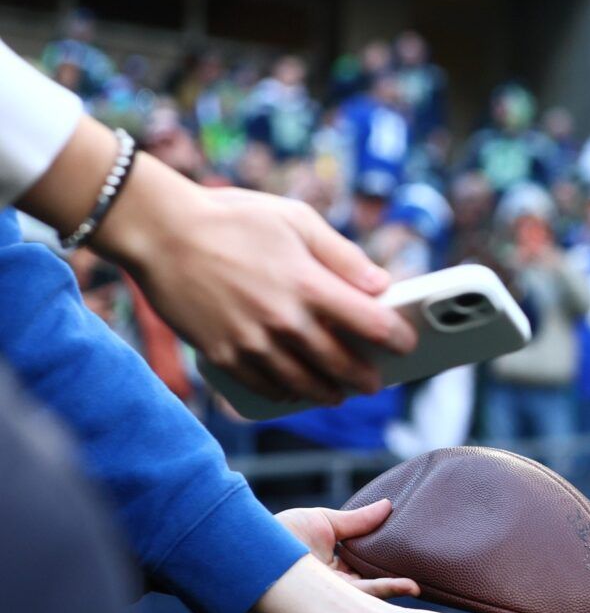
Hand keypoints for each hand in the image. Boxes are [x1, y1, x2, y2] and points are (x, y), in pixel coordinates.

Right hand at [92, 160, 415, 403]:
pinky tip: (293, 391)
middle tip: (374, 383)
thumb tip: (383, 285)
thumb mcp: (297, 220)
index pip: (372, 323)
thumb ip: (344, 256)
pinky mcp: (222, 354)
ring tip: (338, 394)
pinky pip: (263, 386)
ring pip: (303, 384)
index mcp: (309, 284)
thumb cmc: (233, 218)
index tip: (407, 342)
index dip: (398, 337)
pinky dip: (284, 393)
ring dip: (328, 393)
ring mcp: (252, 342)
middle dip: (365, 377)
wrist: (159, 231)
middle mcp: (284, 320)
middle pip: (341, 364)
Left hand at [275, 499, 418, 599]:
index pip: (369, 565)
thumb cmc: (282, 533)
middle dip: (396, 585)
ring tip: (415, 588)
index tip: (413, 555)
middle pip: (372, 584)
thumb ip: (357, 520)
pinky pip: (357, 601)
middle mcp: (336, 583)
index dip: (390, 562)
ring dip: (390, 591)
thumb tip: (389, 505)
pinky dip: (378, 595)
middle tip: (420, 583)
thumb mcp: (325, 521)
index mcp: (336, 564)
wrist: (252, 549)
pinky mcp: (327, 603)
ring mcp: (332, 596)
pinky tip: (398, 592)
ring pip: (368, 596)